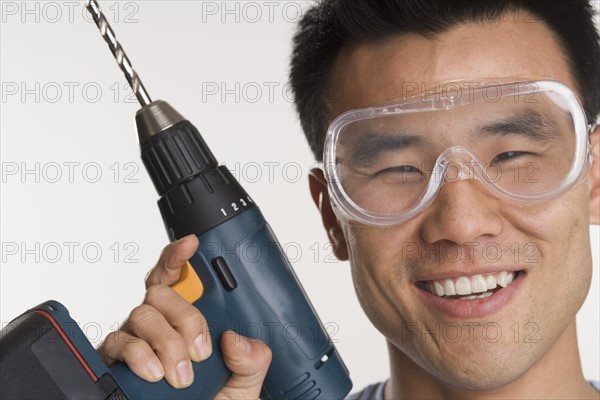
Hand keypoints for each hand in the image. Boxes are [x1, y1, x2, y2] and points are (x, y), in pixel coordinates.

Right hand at [97, 235, 271, 396]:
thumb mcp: (244, 383)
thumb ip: (251, 360)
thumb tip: (237, 339)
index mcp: (189, 321)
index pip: (181, 278)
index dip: (181, 257)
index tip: (192, 244)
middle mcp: (160, 324)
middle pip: (162, 291)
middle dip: (186, 318)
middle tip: (200, 352)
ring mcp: (137, 339)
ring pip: (142, 314)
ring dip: (166, 342)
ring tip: (181, 374)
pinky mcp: (115, 360)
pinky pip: (118, 342)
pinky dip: (138, 355)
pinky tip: (153, 372)